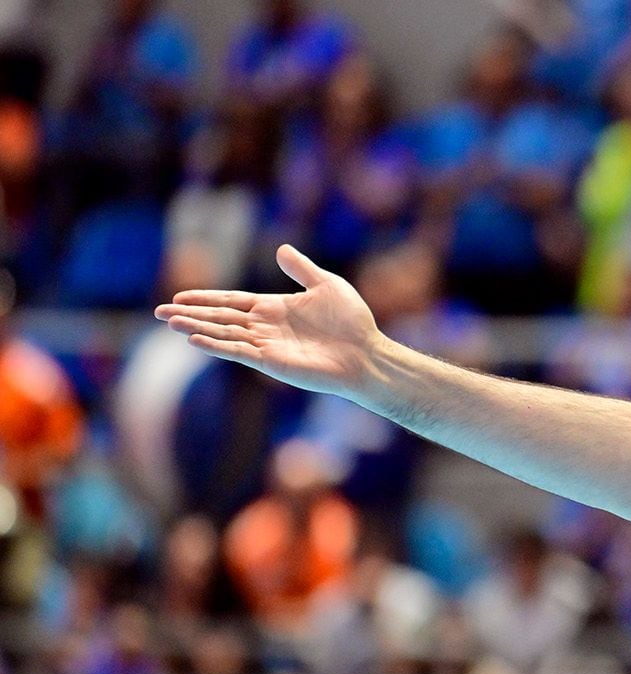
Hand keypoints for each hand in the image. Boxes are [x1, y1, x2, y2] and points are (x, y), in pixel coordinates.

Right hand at [154, 244, 381, 400]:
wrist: (366, 353)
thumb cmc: (353, 322)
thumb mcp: (327, 285)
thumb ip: (301, 269)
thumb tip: (280, 249)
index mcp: (275, 308)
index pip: (232, 301)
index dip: (206, 298)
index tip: (180, 295)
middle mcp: (266, 327)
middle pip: (220, 318)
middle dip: (190, 314)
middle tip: (159, 312)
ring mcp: (267, 345)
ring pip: (223, 333)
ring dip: (195, 327)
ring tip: (168, 321)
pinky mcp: (272, 362)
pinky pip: (238, 351)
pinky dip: (216, 345)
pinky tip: (194, 338)